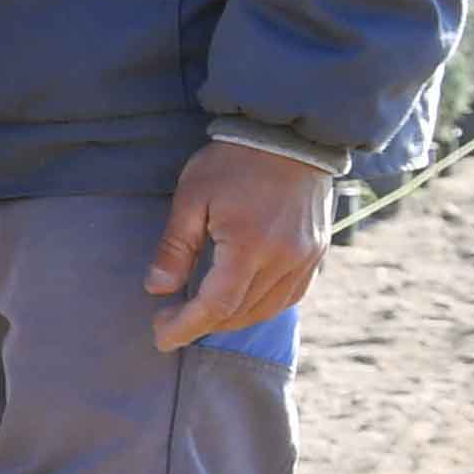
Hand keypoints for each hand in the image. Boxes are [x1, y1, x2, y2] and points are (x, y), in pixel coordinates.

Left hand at [147, 140, 327, 348]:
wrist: (290, 136)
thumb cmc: (233, 162)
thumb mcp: (191, 198)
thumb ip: (175, 247)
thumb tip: (157, 288)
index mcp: (250, 246)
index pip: (216, 305)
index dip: (186, 326)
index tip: (160, 337)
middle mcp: (285, 259)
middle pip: (240, 313)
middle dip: (202, 325)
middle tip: (169, 323)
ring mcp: (306, 258)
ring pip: (266, 309)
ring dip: (231, 320)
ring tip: (199, 316)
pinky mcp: (317, 253)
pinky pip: (289, 296)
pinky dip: (261, 307)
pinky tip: (239, 304)